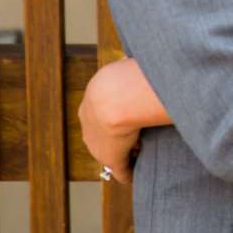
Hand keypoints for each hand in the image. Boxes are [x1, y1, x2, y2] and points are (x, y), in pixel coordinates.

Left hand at [80, 57, 161, 185]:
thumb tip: (135, 55)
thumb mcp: (121, 70)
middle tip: (139, 139)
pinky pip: (122, 170)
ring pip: (113, 152)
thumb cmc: (122, 78)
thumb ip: (127, 68)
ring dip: (126, 155)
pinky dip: (129, 174)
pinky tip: (137, 177)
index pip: (101, 117)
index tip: (132, 120)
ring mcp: (99, 145)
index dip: (118, 120)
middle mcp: (89, 127)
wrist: (115, 97)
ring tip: (142, 156)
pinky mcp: (112, 159)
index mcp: (89, 106)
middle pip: (104, 137)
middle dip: (120, 139)